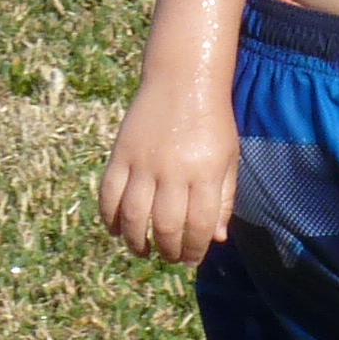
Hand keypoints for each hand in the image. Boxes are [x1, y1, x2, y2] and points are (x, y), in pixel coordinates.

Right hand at [98, 75, 237, 262]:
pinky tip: (117, 229)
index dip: (194, 250)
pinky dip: (110, 217)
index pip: (199, 226)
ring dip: (137, 242)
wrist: (183, 80)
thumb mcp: (229, 158)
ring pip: (134, 217)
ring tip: (143, 249)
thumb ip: (224, 199)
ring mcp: (144, 162)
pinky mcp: (121, 154)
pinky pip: (109, 195)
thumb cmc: (212, 121)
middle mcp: (173, 170)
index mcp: (205, 172)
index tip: (191, 259)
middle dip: (168, 251)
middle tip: (168, 257)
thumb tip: (216, 239)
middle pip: (166, 227)